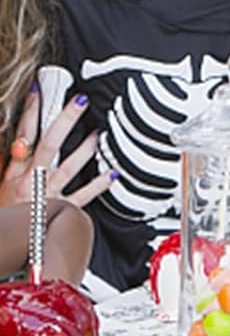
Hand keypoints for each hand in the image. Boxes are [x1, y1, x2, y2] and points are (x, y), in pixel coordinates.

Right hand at [0, 89, 112, 210]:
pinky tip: (112, 173)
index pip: (21, 135)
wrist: (6, 243)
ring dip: (84, 149)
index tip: (40, 91)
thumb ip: (8, 160)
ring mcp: (45, 195)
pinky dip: (98, 185)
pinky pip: (81, 197)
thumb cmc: (5, 211)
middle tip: (79, 102)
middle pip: (48, 145)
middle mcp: (29, 181)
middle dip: (63, 121)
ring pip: (67, 167)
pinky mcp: (58, 211)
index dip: (30, 112)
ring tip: (98, 133)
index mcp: (12, 173)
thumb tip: (15, 136)